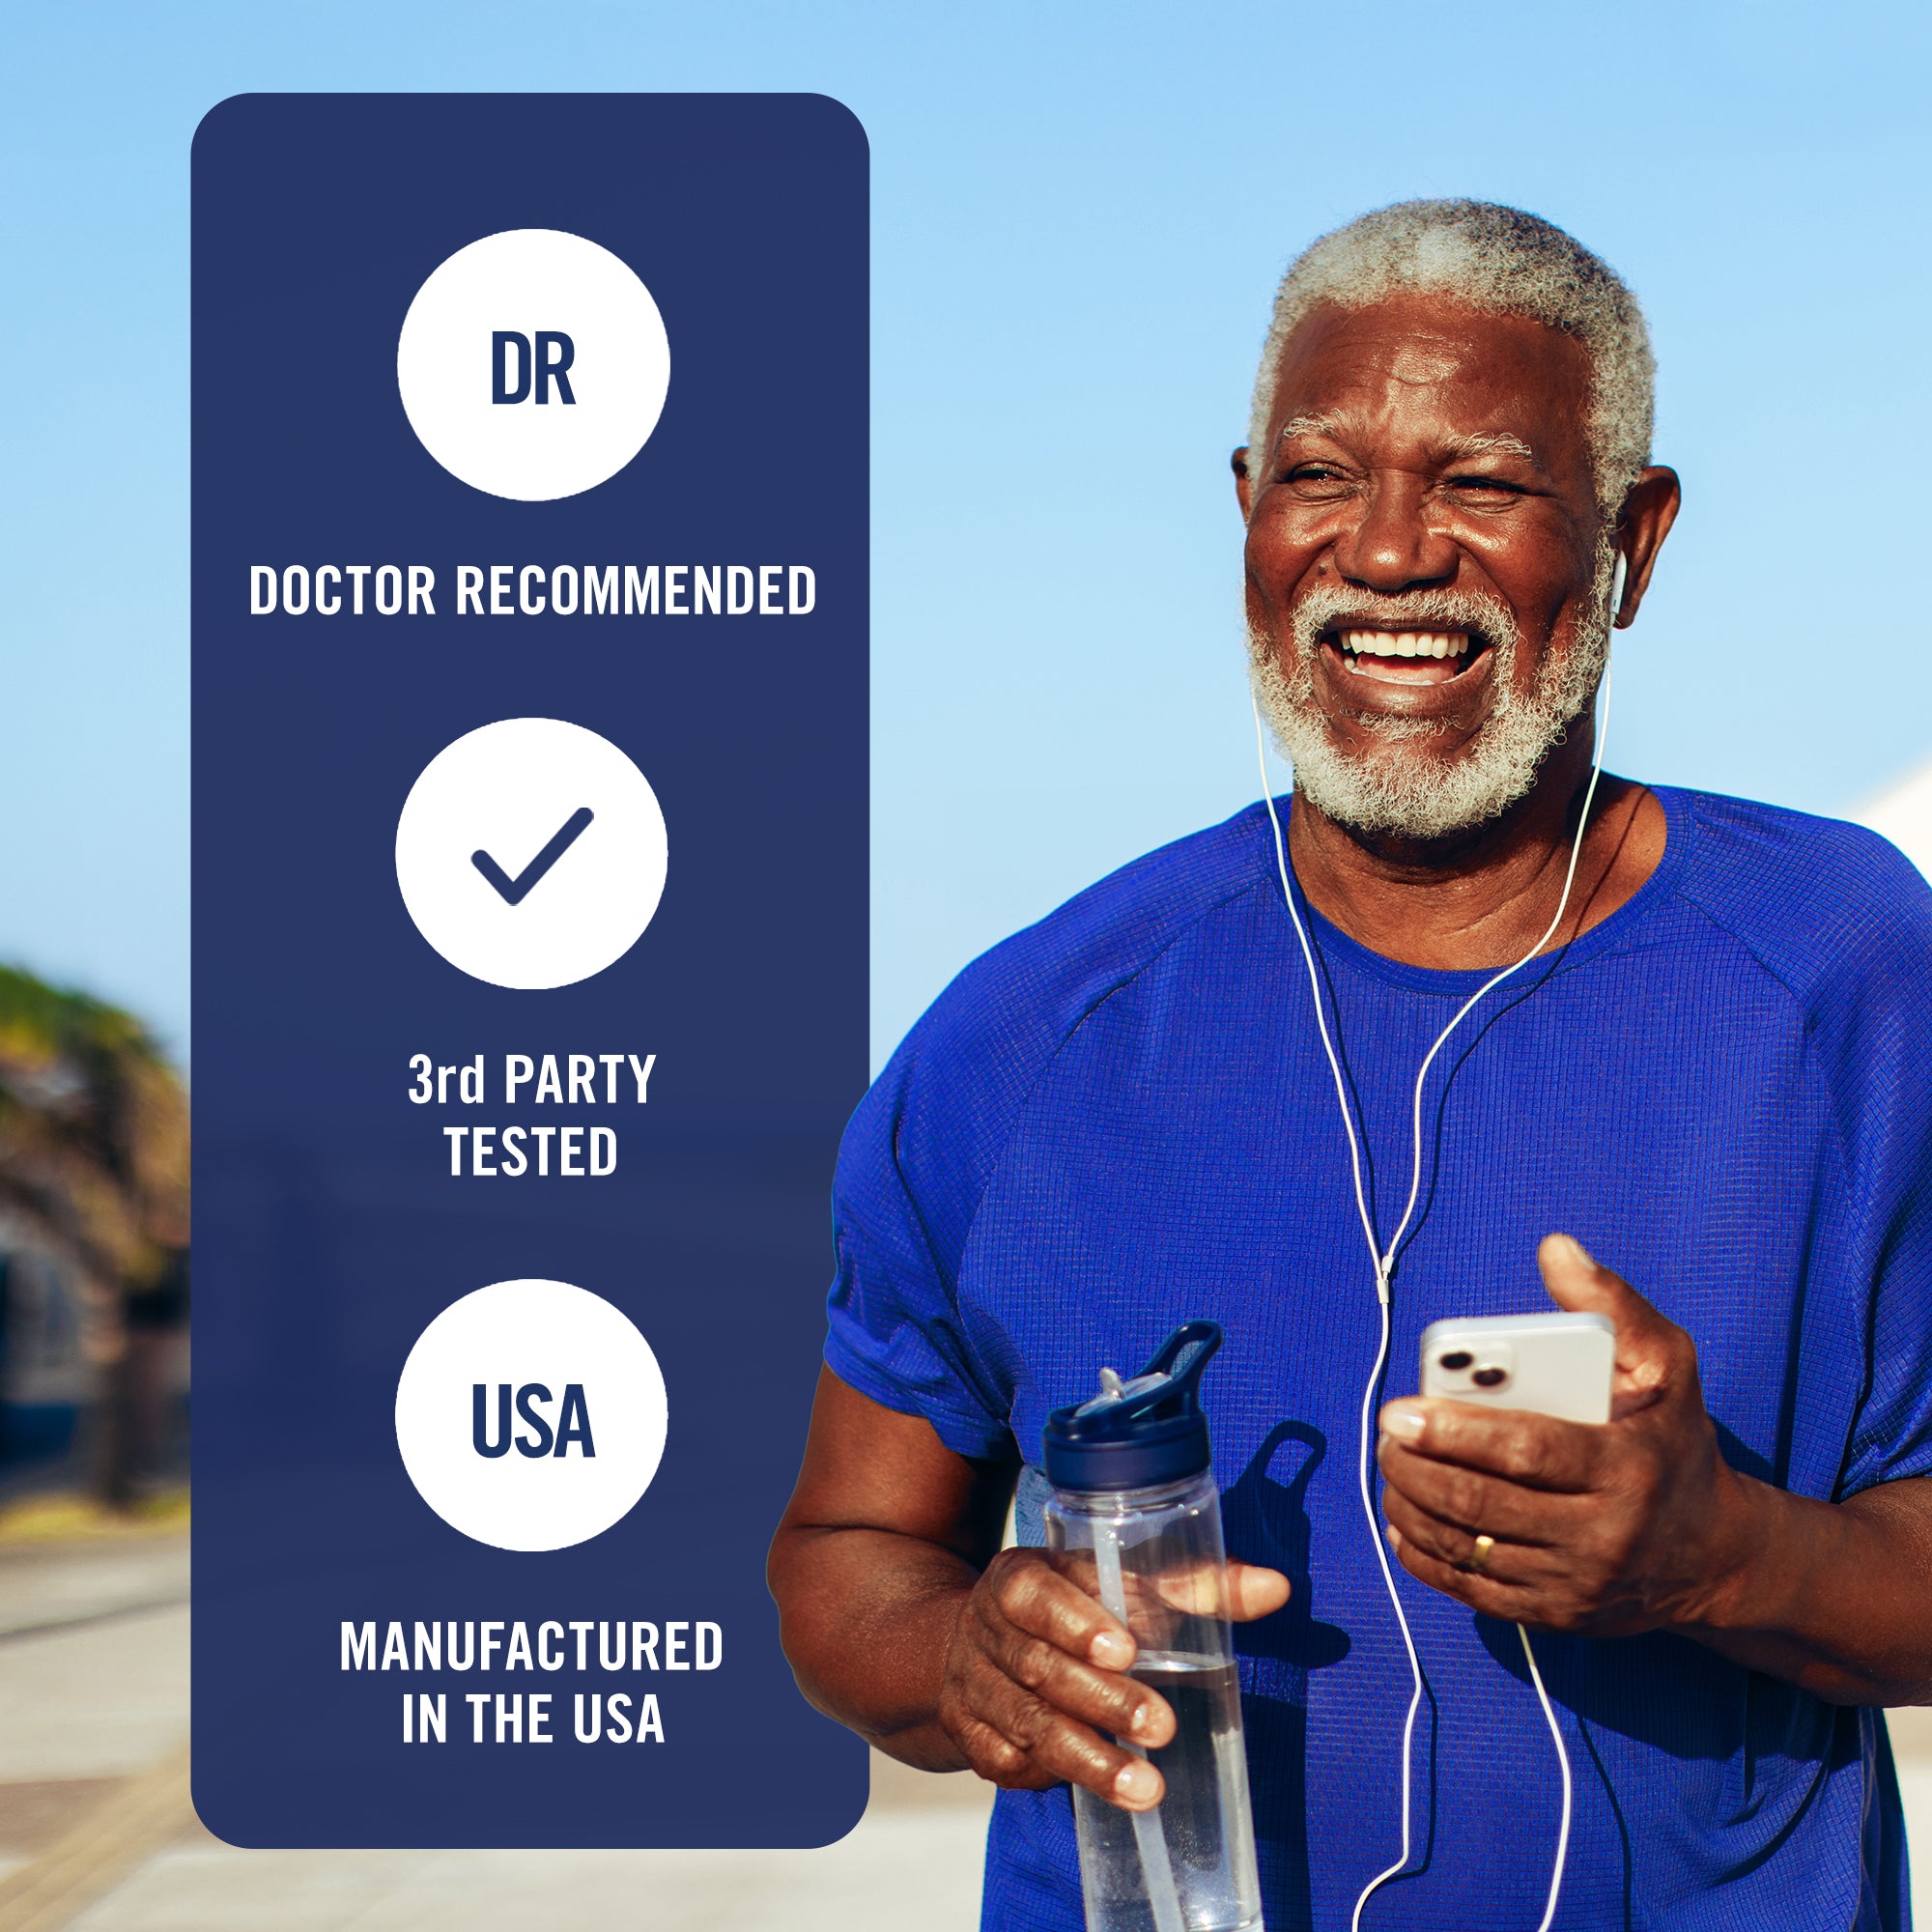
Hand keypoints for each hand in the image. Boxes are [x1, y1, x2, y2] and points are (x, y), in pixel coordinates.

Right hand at [936, 1547, 1287, 1809]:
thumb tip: (1274, 1589)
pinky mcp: (973, 1739)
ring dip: (1088, 1760)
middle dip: (1102, 1701)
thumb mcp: (1118, 1581)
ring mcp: (974, 1688)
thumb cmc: (1072, 1605)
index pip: (1034, 1594)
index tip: (1126, 1649)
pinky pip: (1010, 1764)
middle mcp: (988, 1631)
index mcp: (1017, 1578)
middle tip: (1161, 1727)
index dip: (1074, 1621)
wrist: (974, 1638)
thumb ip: (1196, 1585)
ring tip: (1146, 1790)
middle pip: (1038, 1667)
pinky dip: (1051, 1778)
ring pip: (1027, 1726)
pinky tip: (1093, 1793)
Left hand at [1376, 1233, 1750, 1635]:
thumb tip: (1556, 1250)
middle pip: (1484, 1502)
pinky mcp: (1557, 1617)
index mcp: (1625, 1466)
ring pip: (1469, 1547)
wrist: (1715, 1555)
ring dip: (1412, 1506)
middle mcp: (1602, 1534)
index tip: (1401, 1411)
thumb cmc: (1674, 1442)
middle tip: (1386, 1435)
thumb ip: (1612, 1305)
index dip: (1455, 1432)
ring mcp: (1576, 1584)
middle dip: (1418, 1467)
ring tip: (1391, 1467)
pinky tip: (1404, 1520)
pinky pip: (1473, 1591)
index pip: (1526, 1450)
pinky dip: (1426, 1556)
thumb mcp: (1666, 1367)